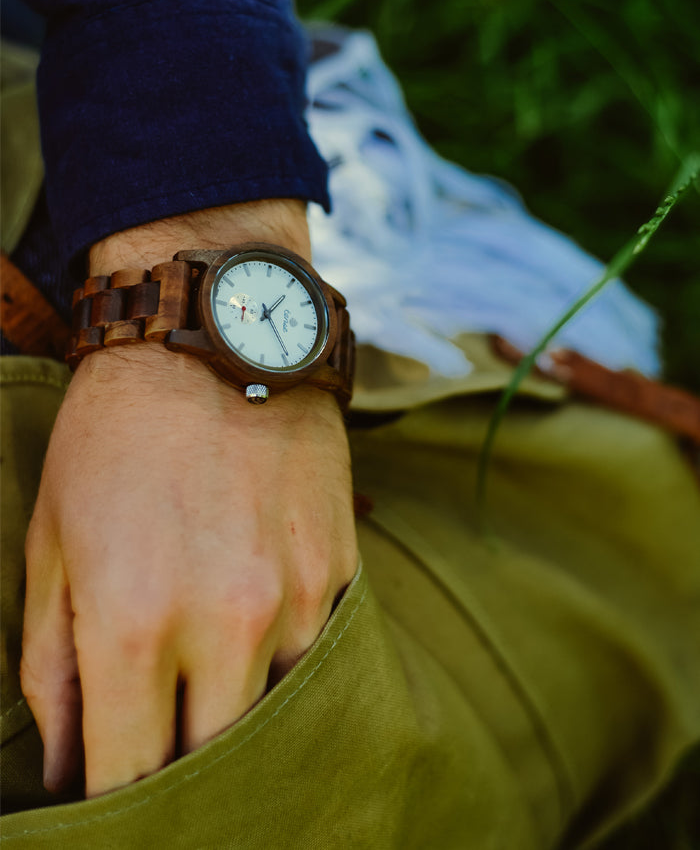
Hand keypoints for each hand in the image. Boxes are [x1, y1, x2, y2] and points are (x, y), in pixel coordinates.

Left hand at [19, 201, 357, 798]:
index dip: (114, 807)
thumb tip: (68, 764)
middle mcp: (226, 622)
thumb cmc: (113, 436)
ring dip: (240, 725)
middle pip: (213, 765)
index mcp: (133, 621)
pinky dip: (287, 674)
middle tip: (163, 761)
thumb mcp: (51, 543)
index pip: (127, 776)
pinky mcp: (341, 568)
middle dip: (181, 781)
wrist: (217, 334)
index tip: (111, 805)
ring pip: (278, 721)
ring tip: (211, 706)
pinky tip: (260, 653)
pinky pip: (320, 660)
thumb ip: (52, 667)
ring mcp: (296, 597)